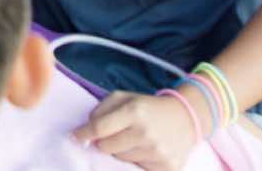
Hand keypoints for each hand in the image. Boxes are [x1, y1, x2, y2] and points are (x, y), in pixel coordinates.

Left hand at [76, 90, 200, 170]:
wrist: (186, 118)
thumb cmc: (148, 107)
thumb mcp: (124, 98)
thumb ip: (101, 110)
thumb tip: (85, 132)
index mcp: (134, 111)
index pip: (99, 128)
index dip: (83, 134)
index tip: (75, 136)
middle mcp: (145, 133)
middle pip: (106, 147)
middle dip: (105, 142)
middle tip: (116, 134)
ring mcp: (157, 152)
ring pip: (120, 159)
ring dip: (122, 151)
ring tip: (135, 139)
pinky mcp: (166, 167)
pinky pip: (136, 169)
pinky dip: (137, 161)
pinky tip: (146, 150)